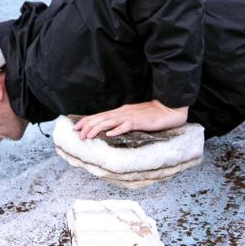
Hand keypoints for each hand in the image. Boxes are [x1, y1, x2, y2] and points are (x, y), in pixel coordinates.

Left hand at [74, 101, 188, 139]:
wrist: (168, 108)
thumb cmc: (151, 114)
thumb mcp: (133, 117)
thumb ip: (122, 121)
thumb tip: (109, 128)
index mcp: (120, 111)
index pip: (100, 115)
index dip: (87, 121)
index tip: (76, 127)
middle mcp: (122, 112)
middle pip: (101, 118)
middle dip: (88, 127)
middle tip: (78, 135)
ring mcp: (130, 117)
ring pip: (109, 122)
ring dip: (97, 129)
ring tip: (88, 137)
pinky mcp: (139, 122)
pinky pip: (126, 126)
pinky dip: (117, 130)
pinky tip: (109, 135)